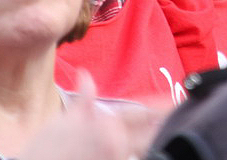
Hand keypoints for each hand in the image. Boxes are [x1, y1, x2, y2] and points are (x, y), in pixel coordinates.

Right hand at [19, 70, 164, 159]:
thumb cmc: (45, 149)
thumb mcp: (65, 119)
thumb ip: (84, 98)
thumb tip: (85, 75)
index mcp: (107, 126)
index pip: (141, 113)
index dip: (162, 107)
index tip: (178, 101)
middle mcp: (116, 144)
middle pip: (150, 133)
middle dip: (165, 123)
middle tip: (181, 112)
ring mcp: (115, 159)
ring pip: (142, 149)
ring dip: (153, 139)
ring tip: (168, 129)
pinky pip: (131, 158)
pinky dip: (141, 153)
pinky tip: (152, 149)